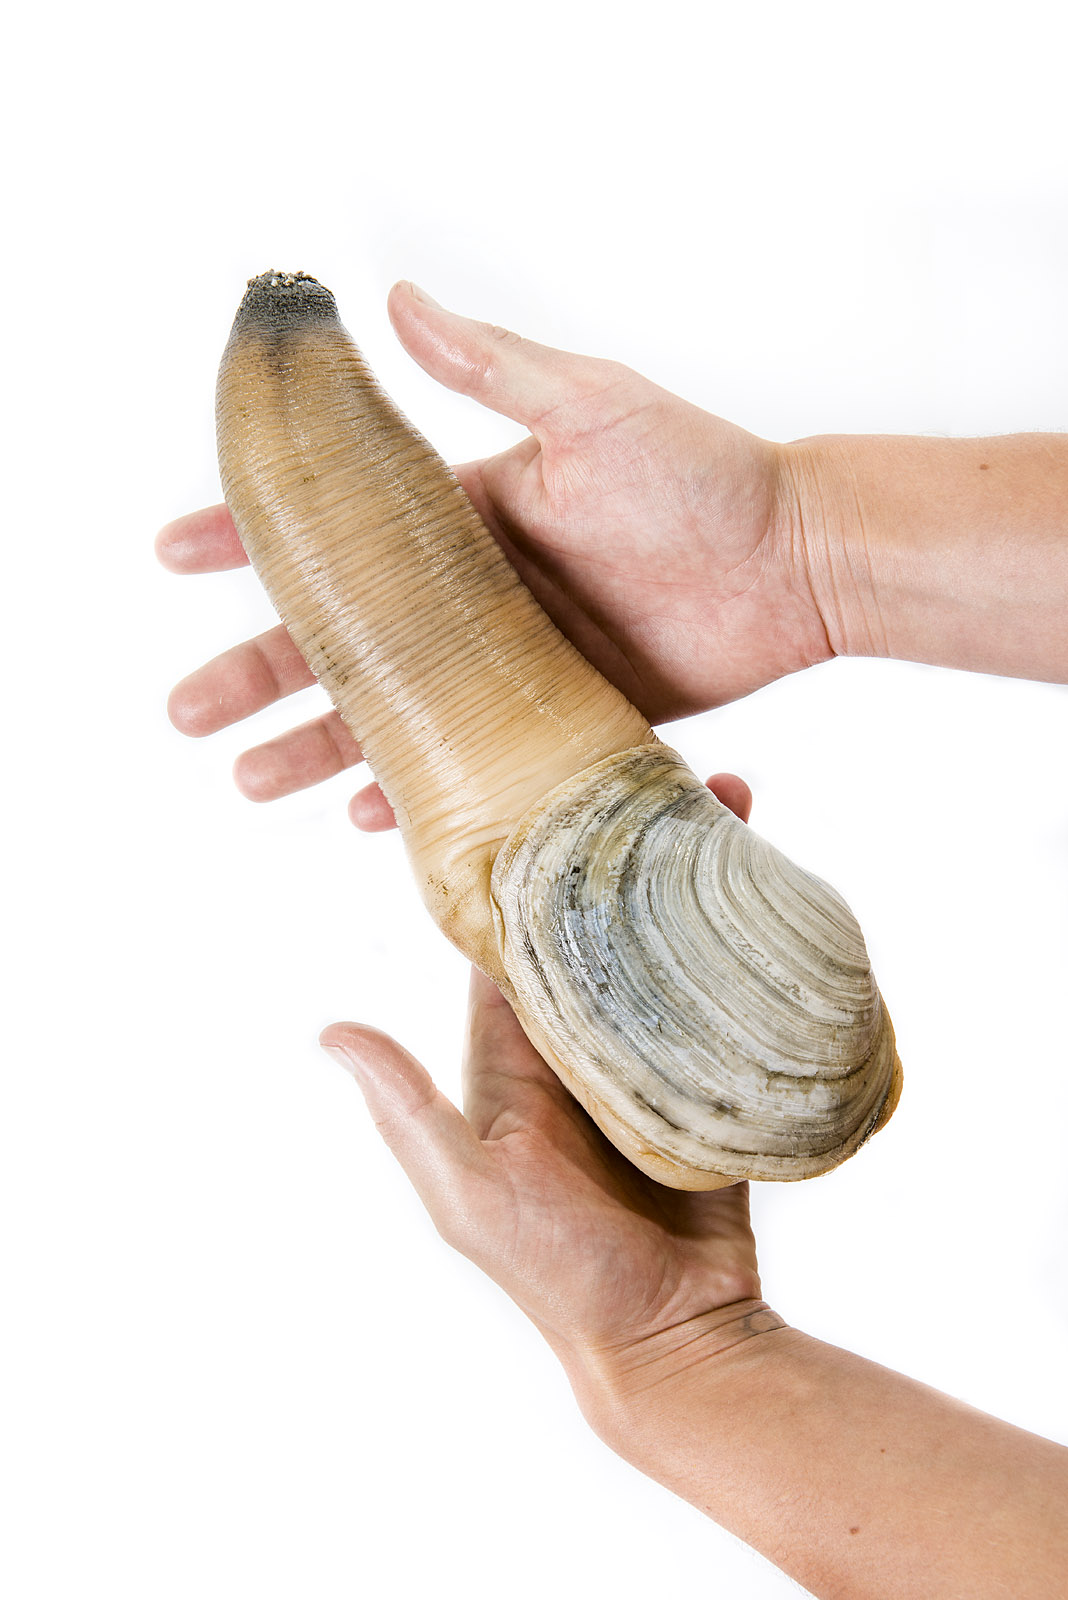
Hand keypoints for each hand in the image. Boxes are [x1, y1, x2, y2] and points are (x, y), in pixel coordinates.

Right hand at [157, 283, 831, 822]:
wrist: (797, 565)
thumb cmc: (707, 475)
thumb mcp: (595, 408)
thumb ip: (493, 366)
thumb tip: (389, 301)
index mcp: (465, 519)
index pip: (336, 531)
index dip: (250, 539)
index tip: (176, 551)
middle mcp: (472, 598)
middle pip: (341, 640)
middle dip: (257, 670)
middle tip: (188, 707)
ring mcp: (507, 666)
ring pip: (390, 713)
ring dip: (316, 744)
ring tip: (248, 776)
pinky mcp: (554, 722)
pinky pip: (467, 761)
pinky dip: (416, 787)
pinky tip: (367, 812)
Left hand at [321, 773, 781, 1417]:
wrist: (676, 1342)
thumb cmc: (556, 1276)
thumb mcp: (468, 1194)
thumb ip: (408, 1113)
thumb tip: (331, 1033)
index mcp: (512, 1052)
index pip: (510, 932)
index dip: (528, 861)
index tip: (551, 788)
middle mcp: (574, 1039)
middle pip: (597, 920)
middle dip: (626, 849)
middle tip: (668, 773)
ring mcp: (644, 1051)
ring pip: (664, 942)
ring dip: (693, 875)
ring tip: (731, 802)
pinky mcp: (708, 1073)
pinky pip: (722, 991)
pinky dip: (742, 939)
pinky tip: (769, 883)